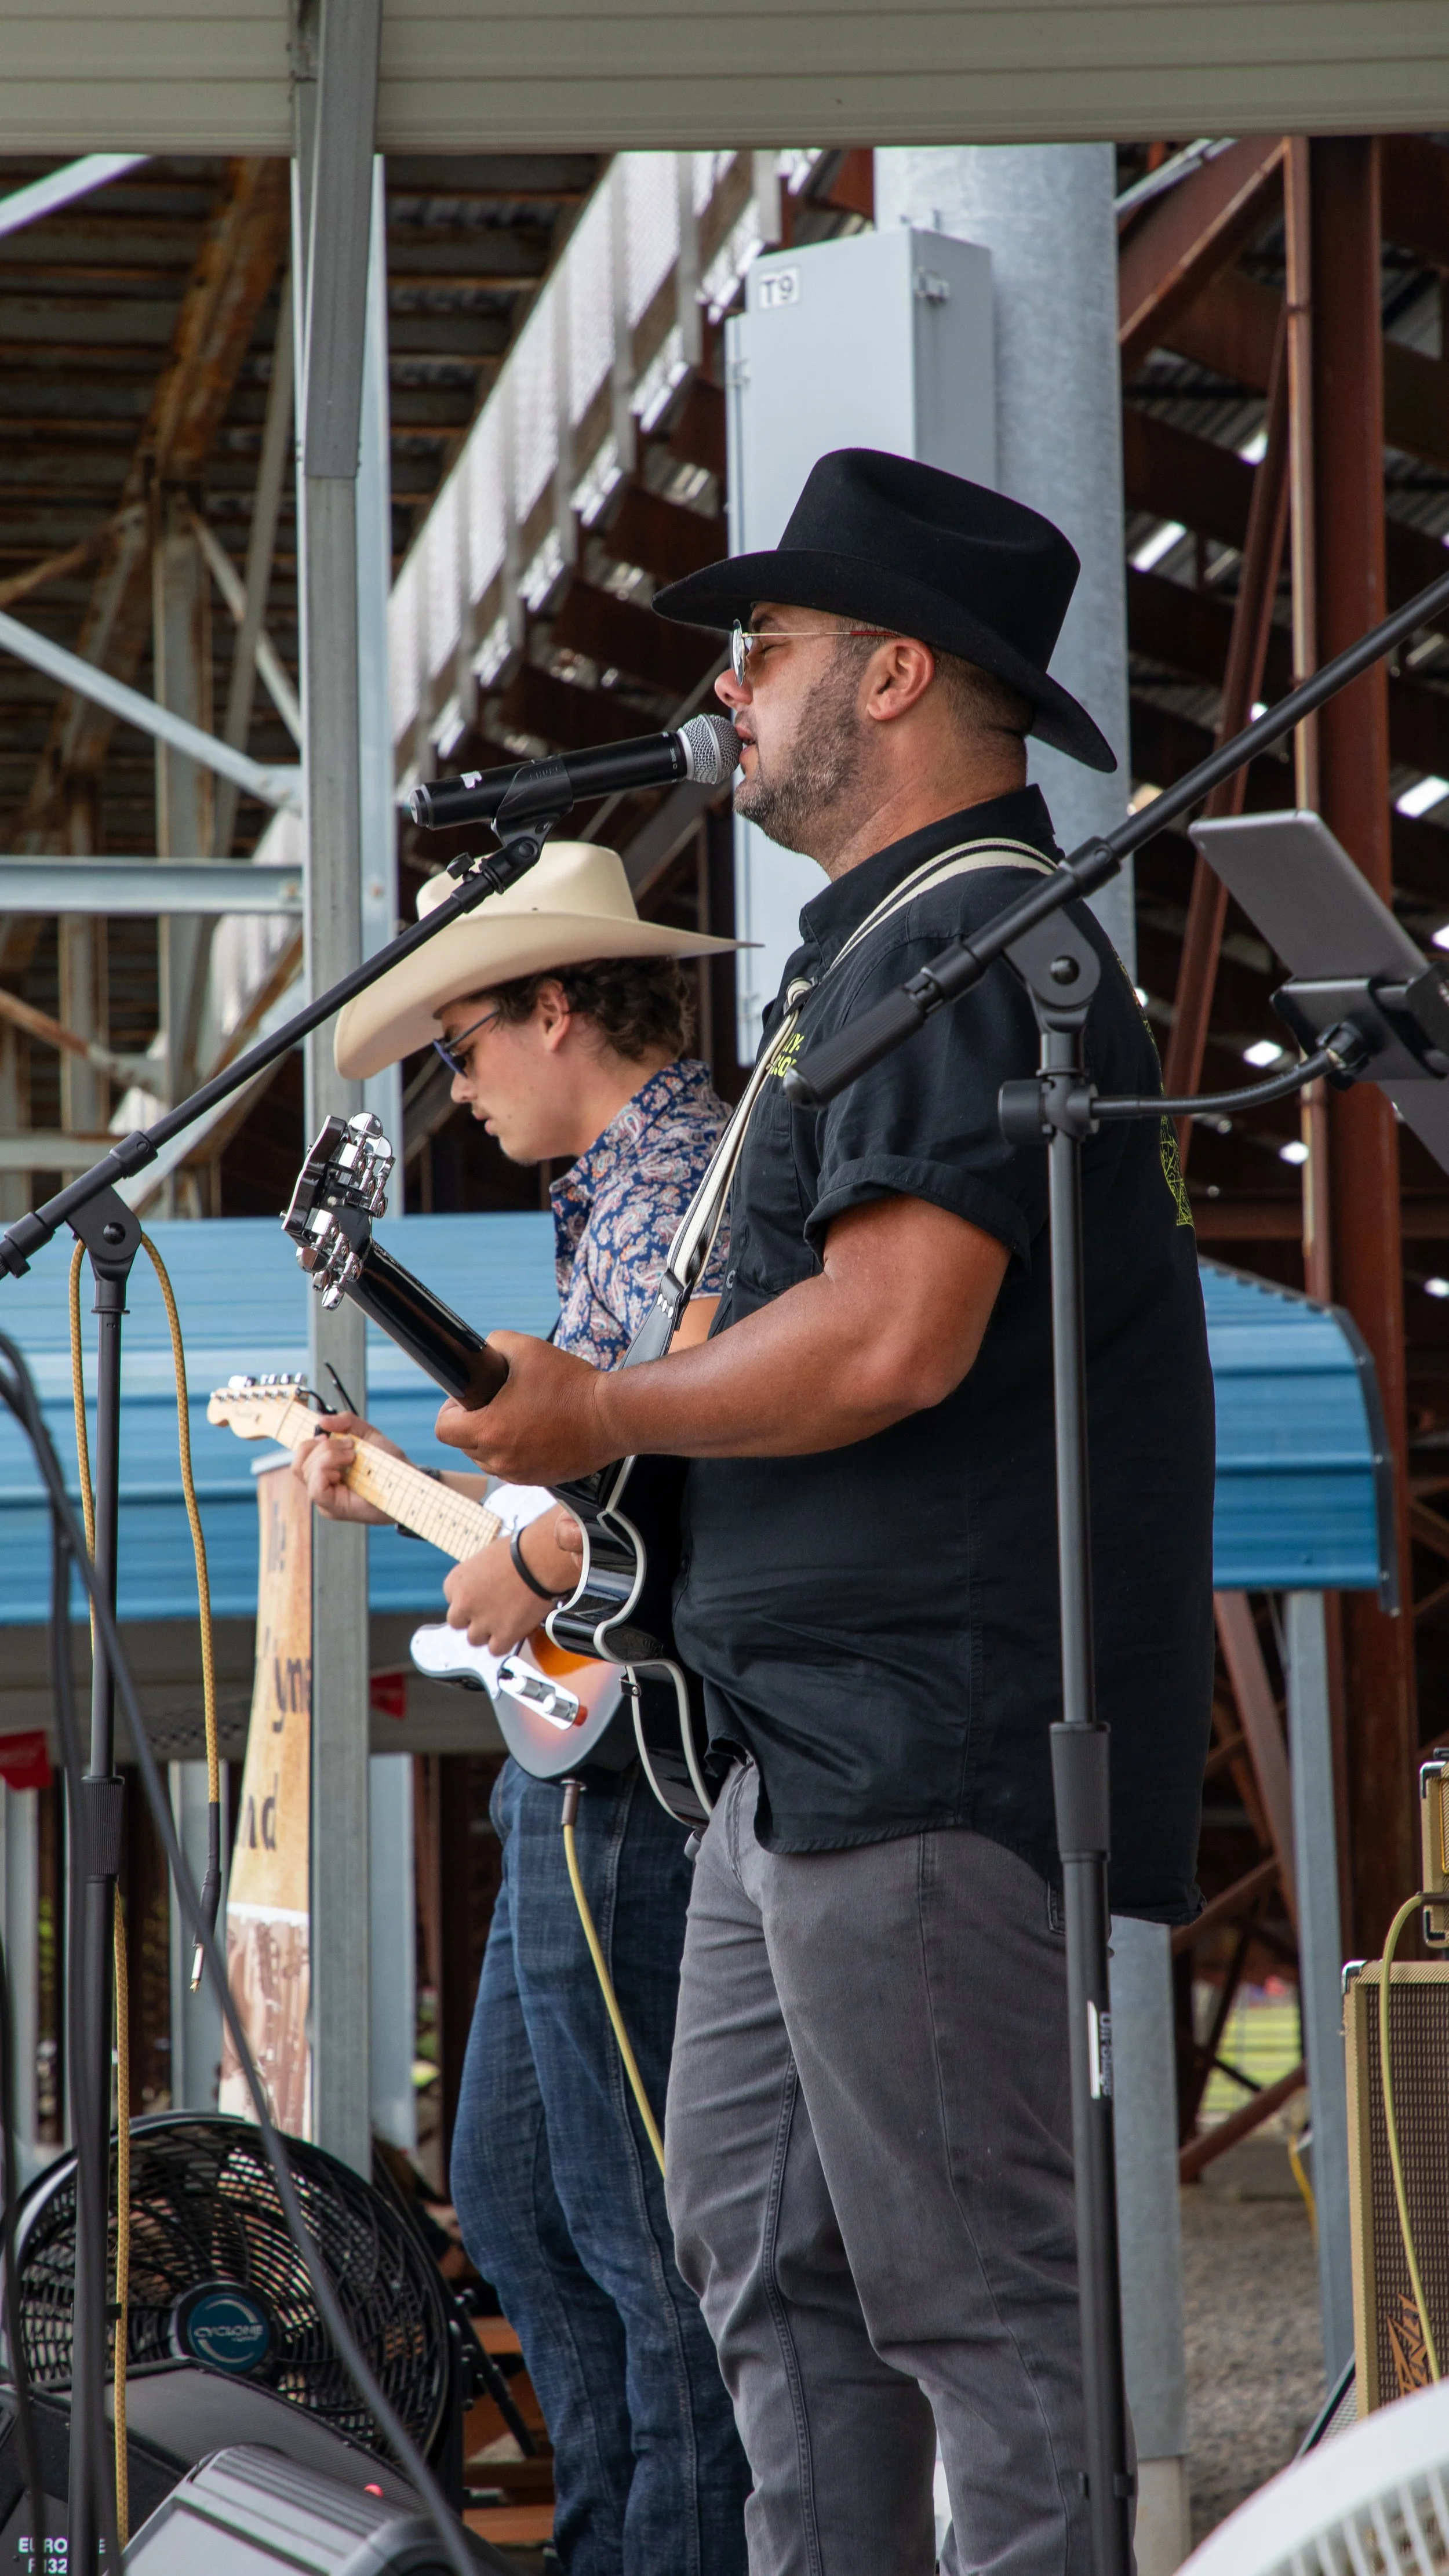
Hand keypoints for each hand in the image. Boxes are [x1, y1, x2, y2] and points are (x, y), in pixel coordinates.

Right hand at [291, 1410, 401, 1525]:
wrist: (409, 1484)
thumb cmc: (391, 1465)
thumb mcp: (368, 1436)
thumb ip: (347, 1423)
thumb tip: (321, 1420)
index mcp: (326, 1472)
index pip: (300, 1458)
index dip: (308, 1442)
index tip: (326, 1433)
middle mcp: (321, 1487)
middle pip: (299, 1463)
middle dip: (323, 1446)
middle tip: (350, 1445)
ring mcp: (325, 1500)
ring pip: (304, 1471)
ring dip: (327, 1454)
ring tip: (352, 1455)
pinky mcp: (333, 1508)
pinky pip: (315, 1488)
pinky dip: (327, 1469)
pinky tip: (346, 1466)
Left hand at [434, 1334, 615, 1483]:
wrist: (613, 1416)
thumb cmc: (572, 1384)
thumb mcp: (527, 1348)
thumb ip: (495, 1344)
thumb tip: (484, 1351)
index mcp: (490, 1430)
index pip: (444, 1429)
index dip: (451, 1409)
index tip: (469, 1399)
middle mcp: (501, 1459)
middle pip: (464, 1445)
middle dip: (474, 1424)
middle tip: (497, 1403)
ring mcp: (520, 1473)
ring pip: (488, 1459)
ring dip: (494, 1441)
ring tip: (518, 1417)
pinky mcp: (540, 1480)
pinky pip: (513, 1468)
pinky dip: (517, 1452)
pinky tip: (536, 1431)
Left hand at [441, 1511, 578, 1652]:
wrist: (540, 1560)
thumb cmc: (518, 1552)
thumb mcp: (485, 1559)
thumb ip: (477, 1579)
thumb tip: (482, 1589)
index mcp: (456, 1581)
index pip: (452, 1599)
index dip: (470, 1599)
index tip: (481, 1597)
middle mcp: (463, 1604)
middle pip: (457, 1622)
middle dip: (472, 1619)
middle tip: (490, 1612)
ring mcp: (482, 1622)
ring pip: (474, 1639)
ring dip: (488, 1632)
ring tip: (505, 1620)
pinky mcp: (503, 1635)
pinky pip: (495, 1649)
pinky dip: (504, 1642)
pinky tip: (513, 1630)